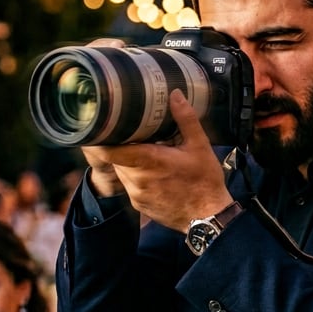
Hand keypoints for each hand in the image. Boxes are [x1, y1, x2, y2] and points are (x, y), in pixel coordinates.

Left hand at [86, 90, 233, 231]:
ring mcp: (137, 195)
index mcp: (149, 161)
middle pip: (116, 158)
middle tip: (137, 137)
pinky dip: (137, 177)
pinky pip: (130, 186)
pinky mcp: (139, 205)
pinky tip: (154, 173)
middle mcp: (137, 180)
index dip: (104, 139)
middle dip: (124, 147)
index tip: (106, 128)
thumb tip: (175, 95)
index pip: (110, 150)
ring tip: (148, 154)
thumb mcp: (199, 146)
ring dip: (130, 162)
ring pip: (122, 172)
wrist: (208, 216)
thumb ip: (185, 119)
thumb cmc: (204, 182)